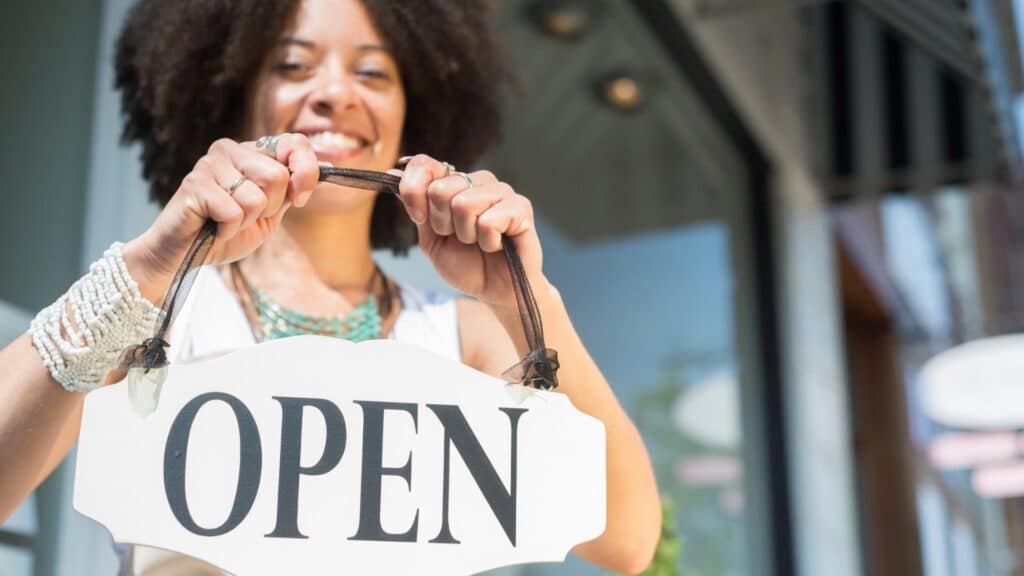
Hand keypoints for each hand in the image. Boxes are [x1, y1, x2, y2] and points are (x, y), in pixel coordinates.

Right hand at [124, 134, 319, 301]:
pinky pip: (235, 212)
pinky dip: (229, 229)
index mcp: (252, 152)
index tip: (300, 198)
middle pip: (278, 176)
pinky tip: (214, 227)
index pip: (294, 142)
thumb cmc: (226, 232)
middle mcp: (231, 149)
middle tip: (247, 216)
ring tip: (227, 221)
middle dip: (271, 207)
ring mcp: (210, 164)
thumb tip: (321, 169)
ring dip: (248, 220)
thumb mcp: (270, 213)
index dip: (306, 173)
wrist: (185, 254)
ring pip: (258, 196)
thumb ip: (292, 191)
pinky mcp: (195, 184)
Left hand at [395, 154, 545, 308]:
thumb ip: (415, 206)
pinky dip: (487, 242)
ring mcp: (501, 191)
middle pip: (440, 189)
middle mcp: (478, 181)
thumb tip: (392, 173)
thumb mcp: (430, 238)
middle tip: (460, 238)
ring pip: (464, 203)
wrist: (496, 291)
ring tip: (479, 242)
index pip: (424, 164)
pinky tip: (496, 245)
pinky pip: (489, 220)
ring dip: (466, 235)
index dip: (413, 191)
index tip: (419, 218)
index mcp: (454, 183)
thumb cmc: (467, 265)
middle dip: (442, 224)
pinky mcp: (520, 207)